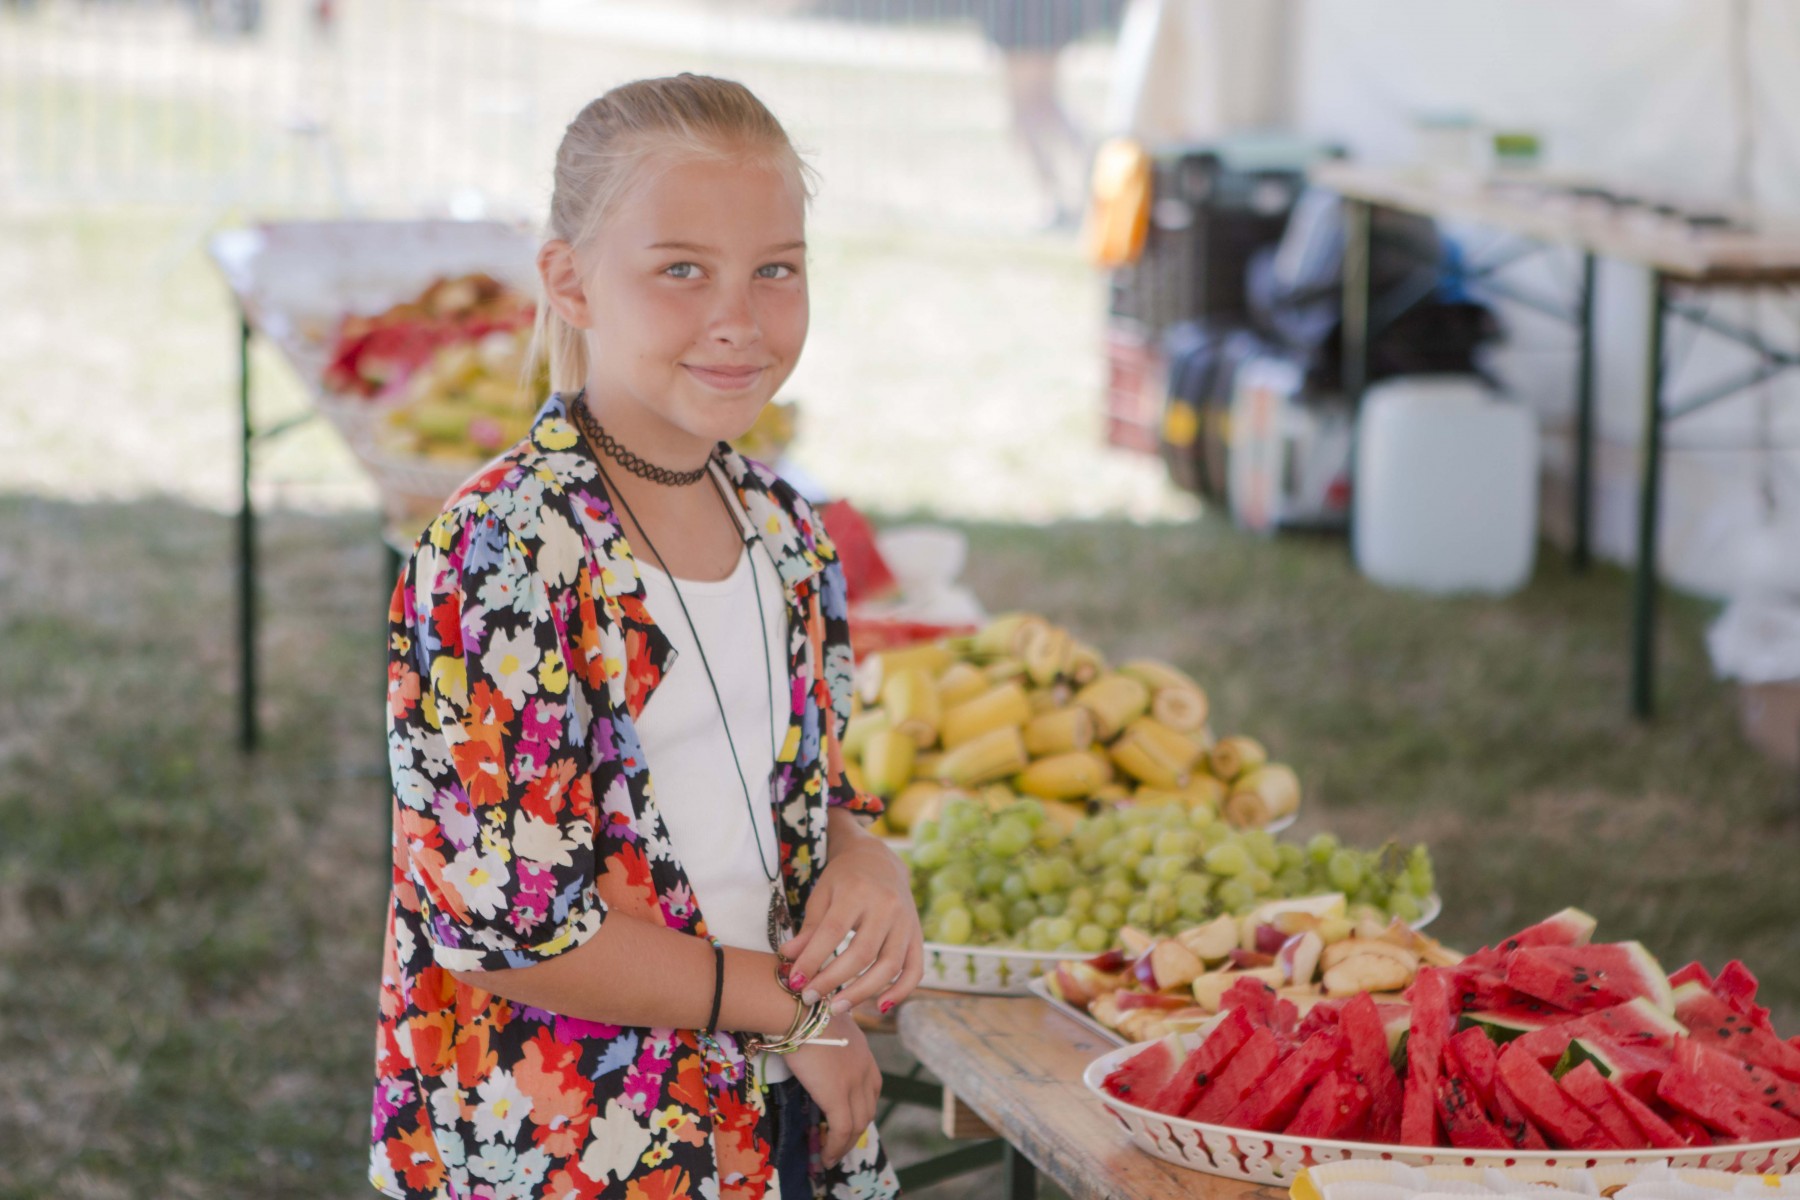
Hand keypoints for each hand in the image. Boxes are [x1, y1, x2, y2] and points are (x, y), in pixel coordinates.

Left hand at [780, 823, 922, 1014]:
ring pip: (889, 965)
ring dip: (862, 992)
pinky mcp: (917, 935)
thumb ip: (809, 928)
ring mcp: (906, 922)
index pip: (833, 932)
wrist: (878, 860)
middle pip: (862, 953)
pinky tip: (879, 1006)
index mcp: (858, 891)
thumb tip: (788, 958)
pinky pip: (914, 968)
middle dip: (833, 980)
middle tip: (810, 998)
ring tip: (836, 1007)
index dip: (813, 959)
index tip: (795, 982)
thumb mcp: (822, 895)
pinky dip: (900, 991)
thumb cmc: (844, 880)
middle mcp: (887, 906)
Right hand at [785, 1016, 880, 1167]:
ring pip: (858, 1124)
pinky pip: (842, 1130)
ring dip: (846, 1145)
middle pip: (868, 1108)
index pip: (873, 1085)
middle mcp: (864, 1067)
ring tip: (833, 1157)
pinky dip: (836, 1147)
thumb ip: (827, 1036)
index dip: (864, 1105)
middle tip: (841, 1144)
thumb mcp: (824, 1022)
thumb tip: (812, 1040)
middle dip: (856, 1129)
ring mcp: (854, 1082)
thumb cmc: (802, 1009)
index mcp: (862, 1049)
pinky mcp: (837, 1095)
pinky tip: (826, 1157)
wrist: (798, 1009)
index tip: (852, 1117)